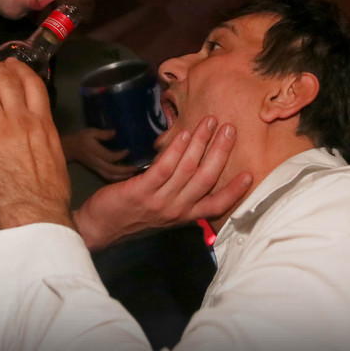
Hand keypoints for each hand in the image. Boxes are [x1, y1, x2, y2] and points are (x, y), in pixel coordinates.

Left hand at [0, 51, 72, 230]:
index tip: (13, 63)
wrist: (34, 215)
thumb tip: (44, 146)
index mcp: (43, 126)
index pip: (33, 87)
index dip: (22, 71)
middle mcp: (22, 121)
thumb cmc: (48, 199)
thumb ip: (46, 147)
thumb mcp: (56, 165)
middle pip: (6, 83)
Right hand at [61, 128, 136, 181]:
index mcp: (95, 152)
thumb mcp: (91, 132)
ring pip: (110, 176)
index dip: (120, 155)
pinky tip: (124, 176)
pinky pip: (107, 177)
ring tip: (133, 173)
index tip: (128, 151)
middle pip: (112, 170)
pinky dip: (116, 178)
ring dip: (122, 176)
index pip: (110, 157)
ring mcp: (96, 168)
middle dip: (125, 170)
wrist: (69, 148)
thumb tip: (115, 133)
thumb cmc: (81, 138)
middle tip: (136, 167)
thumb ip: (103, 134)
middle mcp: (96, 162)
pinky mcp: (96, 170)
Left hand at [74, 115, 251, 249]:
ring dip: (200, 143)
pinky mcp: (140, 192)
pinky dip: (176, 150)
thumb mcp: (163, 212)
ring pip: (187, 169)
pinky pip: (163, 168)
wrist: (100, 228)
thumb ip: (182, 197)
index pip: (216, 205)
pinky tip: (183, 134)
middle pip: (206, 179)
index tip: (250, 173)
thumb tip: (198, 171)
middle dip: (220, 152)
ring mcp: (159, 202)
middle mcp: (175, 210)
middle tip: (230, 129)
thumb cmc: (133, 216)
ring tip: (209, 122)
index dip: (234, 191)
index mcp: (184, 216)